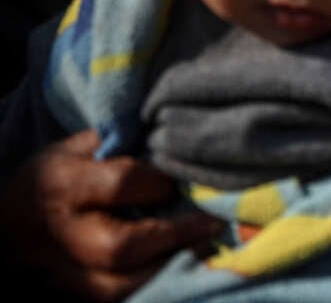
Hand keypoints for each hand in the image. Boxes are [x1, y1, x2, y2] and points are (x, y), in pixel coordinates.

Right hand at [0, 130, 221, 301]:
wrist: (13, 222)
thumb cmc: (56, 174)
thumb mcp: (80, 146)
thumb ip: (125, 143)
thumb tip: (178, 141)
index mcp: (64, 186)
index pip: (122, 184)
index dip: (159, 181)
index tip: (183, 176)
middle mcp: (65, 234)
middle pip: (122, 247)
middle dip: (175, 234)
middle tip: (213, 220)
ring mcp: (68, 271)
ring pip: (123, 284)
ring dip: (170, 264)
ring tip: (205, 243)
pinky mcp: (80, 292)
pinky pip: (123, 296)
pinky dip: (156, 280)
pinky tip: (183, 260)